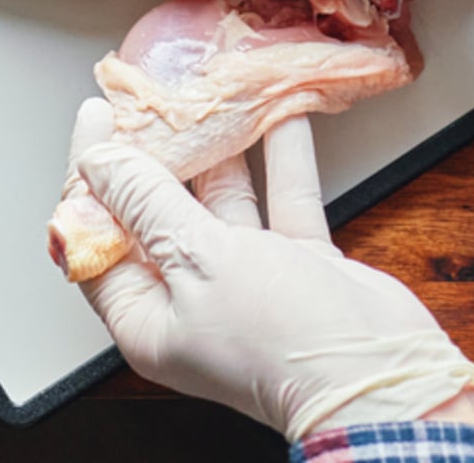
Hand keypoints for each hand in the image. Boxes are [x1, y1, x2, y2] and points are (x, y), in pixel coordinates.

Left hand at [63, 98, 473, 440]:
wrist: (381, 376)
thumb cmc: (280, 338)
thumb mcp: (200, 260)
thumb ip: (150, 204)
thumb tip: (101, 162)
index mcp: (147, 318)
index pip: (99, 235)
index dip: (93, 174)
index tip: (98, 115)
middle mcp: (190, 300)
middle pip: (158, 214)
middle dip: (159, 153)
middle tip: (153, 97)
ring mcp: (245, 282)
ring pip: (222, 202)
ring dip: (221, 151)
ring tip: (210, 97)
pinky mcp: (295, 265)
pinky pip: (279, 202)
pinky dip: (281, 161)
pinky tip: (280, 117)